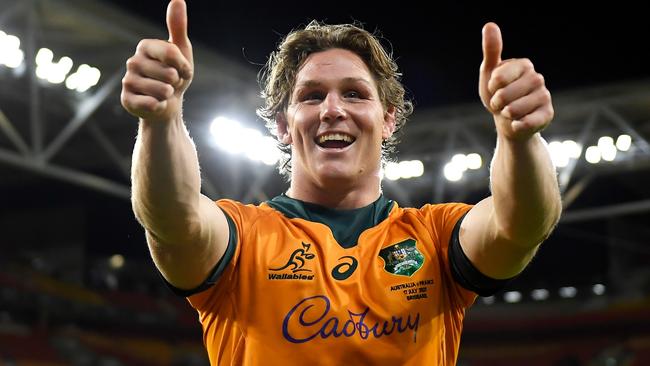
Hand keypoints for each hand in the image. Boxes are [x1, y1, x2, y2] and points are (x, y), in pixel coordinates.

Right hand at [121, 0, 193, 122]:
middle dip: (177, 82)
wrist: (167, 104)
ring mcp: (127, 81)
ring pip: (162, 90)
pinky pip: (152, 104)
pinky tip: (155, 104)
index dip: (183, 66)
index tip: (182, 69)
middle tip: (171, 83)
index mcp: (145, 46)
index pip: (171, 53)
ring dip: (169, 95)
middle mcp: (132, 61)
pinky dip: (160, 106)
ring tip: (163, 93)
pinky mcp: (126, 101)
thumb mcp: (181, 51)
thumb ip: (178, 26)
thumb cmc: (175, 75)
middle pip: (169, 74)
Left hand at [478, 22, 552, 140]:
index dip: (491, 86)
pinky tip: (516, 124)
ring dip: (506, 114)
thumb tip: (490, 25)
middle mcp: (537, 78)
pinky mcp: (547, 114)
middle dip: (497, 102)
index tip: (493, 88)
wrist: (507, 120)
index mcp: (523, 65)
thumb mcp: (490, 72)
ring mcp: (544, 96)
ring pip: (517, 109)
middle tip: (499, 103)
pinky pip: (530, 122)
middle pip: (507, 94)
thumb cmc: (498, 93)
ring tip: (507, 112)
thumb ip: (492, 50)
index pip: (500, 76)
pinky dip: (518, 125)